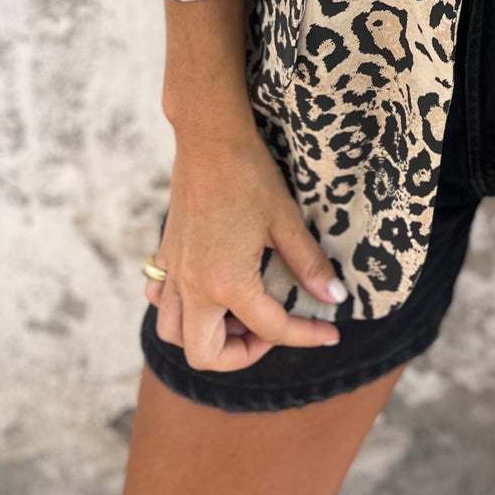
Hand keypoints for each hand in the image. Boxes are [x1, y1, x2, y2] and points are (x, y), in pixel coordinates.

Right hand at [144, 125, 345, 371]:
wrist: (209, 140)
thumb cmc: (249, 176)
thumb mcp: (285, 221)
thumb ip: (308, 264)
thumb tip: (334, 297)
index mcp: (227, 282)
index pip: (270, 329)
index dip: (305, 336)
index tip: (330, 333)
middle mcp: (193, 285)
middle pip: (203, 354)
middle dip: (240, 355)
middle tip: (271, 329)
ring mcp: (174, 271)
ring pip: (173, 332)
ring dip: (206, 336)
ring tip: (240, 314)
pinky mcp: (166, 254)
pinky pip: (160, 300)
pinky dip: (179, 308)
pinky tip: (207, 291)